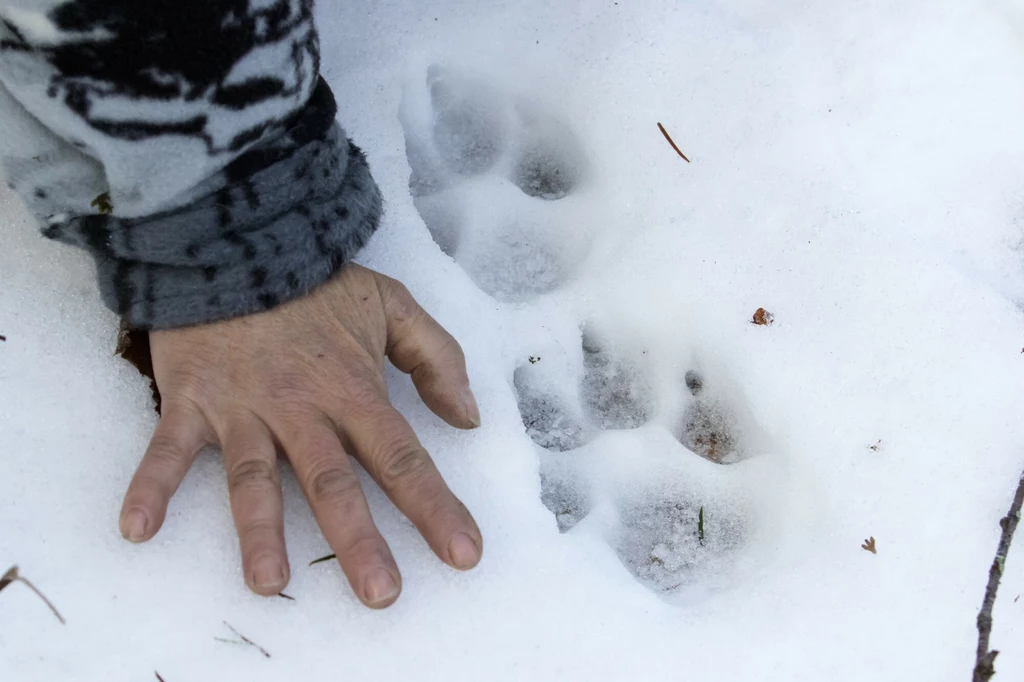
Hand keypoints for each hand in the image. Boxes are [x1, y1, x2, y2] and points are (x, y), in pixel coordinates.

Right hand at [117, 264, 482, 607]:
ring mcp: (243, 408)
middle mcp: (302, 408)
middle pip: (334, 482)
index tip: (463, 554)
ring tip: (269, 583)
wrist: (240, 240)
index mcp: (355, 390)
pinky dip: (150, 485)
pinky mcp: (192, 400)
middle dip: (358, 540)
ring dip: (259, 531)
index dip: (435, 506)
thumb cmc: (319, 282)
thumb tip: (470, 418)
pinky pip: (167, 448)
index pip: (402, 458)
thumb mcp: (393, 305)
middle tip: (380, 595)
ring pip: (253, 478)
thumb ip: (437, 358)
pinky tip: (137, 528)